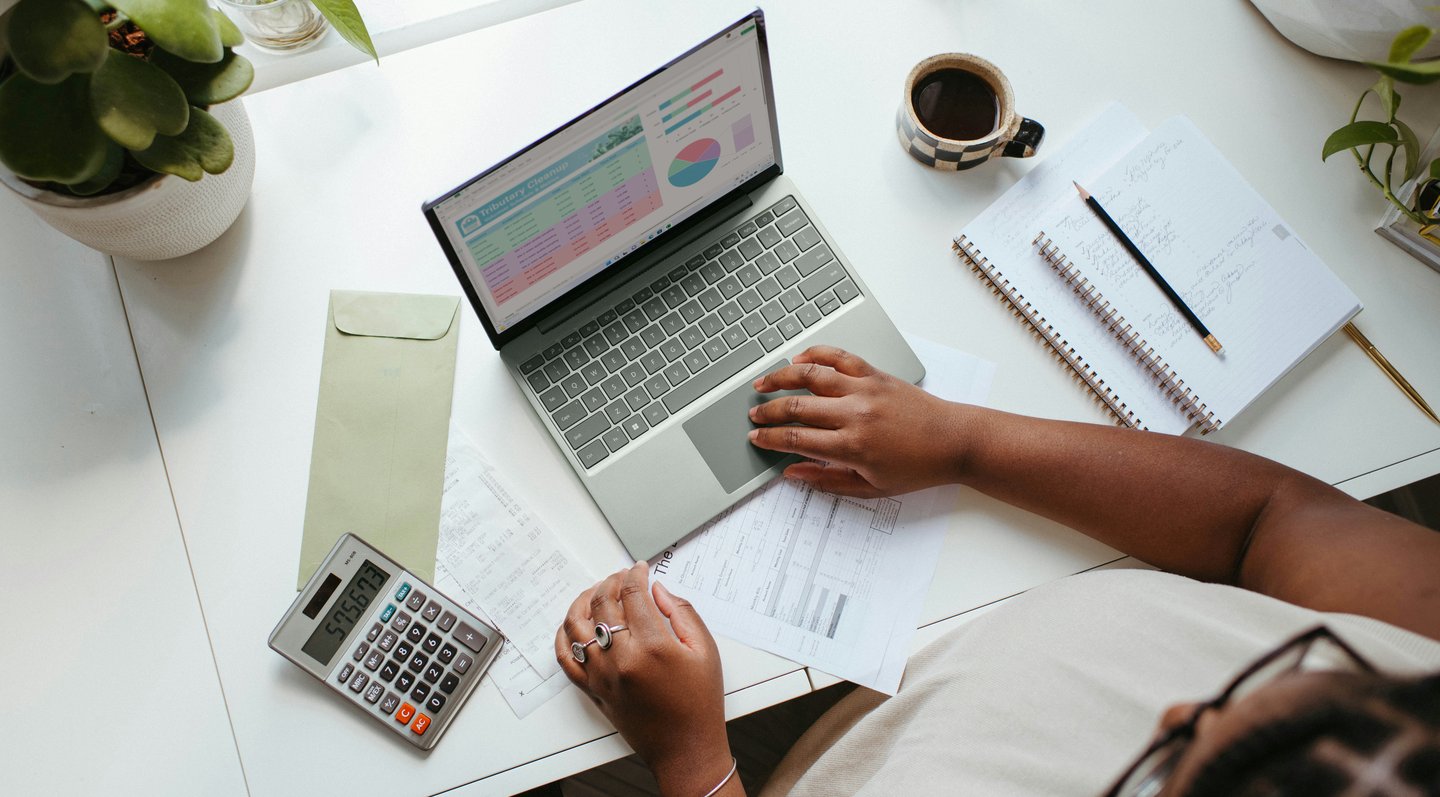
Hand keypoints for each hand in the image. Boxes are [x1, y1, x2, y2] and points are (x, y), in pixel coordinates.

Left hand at [554, 562, 735, 794]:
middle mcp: (621, 659)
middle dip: (611, 582)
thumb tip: (657, 590)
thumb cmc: (700, 703)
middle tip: (622, 577)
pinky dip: (564, 636)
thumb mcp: (705, 651)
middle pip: (603, 604)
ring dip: (583, 601)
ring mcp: (601, 676)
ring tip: (596, 593)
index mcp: (652, 646)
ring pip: (576, 626)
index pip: (632, 594)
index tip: (640, 569)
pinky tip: (574, 624)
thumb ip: (681, 613)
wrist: (685, 748)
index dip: (635, 575)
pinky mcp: (592, 690)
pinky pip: (565, 658)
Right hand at [748, 345, 966, 496]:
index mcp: (852, 447)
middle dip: (768, 411)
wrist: (954, 442)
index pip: (796, 439)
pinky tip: (799, 359)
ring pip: (811, 376)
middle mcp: (855, 414)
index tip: (756, 438)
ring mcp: (865, 389)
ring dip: (781, 377)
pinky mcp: (876, 374)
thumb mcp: (871, 488)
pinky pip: (839, 357)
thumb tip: (793, 473)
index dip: (769, 439)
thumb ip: (827, 480)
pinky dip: (816, 354)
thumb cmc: (917, 468)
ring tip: (763, 383)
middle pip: (796, 406)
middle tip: (754, 415)